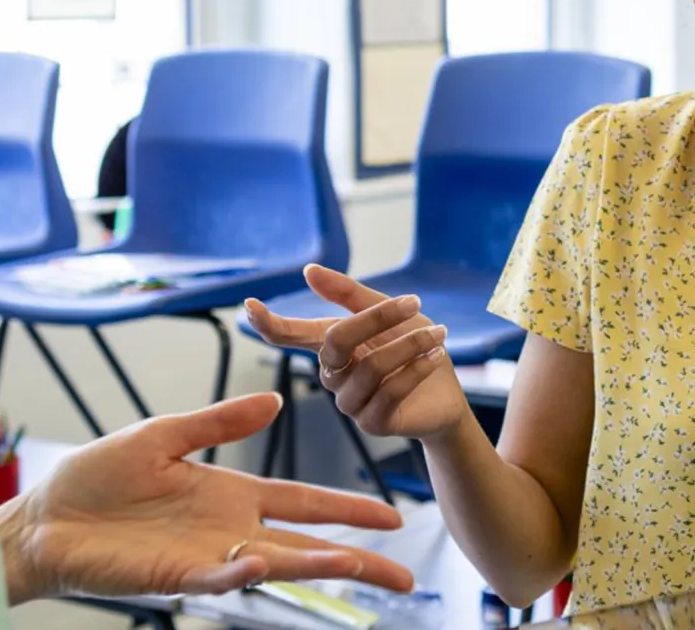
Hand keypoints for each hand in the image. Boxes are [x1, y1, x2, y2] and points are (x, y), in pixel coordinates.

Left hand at [0, 392, 414, 603]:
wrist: (45, 517)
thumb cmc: (97, 478)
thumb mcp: (163, 435)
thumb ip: (219, 421)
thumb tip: (275, 402)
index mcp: (232, 494)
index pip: (304, 502)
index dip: (347, 510)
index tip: (393, 517)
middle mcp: (230, 530)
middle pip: (307, 546)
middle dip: (358, 559)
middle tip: (406, 574)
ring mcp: (207, 556)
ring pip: (276, 565)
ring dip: (317, 567)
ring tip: (359, 567)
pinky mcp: (175, 575)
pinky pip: (219, 576)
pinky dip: (243, 574)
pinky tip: (264, 565)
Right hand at [245, 264, 468, 439]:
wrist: (445, 394)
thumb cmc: (412, 348)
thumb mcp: (388, 313)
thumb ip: (349, 294)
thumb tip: (308, 271)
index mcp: (331, 346)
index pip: (291, 335)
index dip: (269, 323)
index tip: (249, 305)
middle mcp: (333, 375)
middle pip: (336, 342)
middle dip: (375, 319)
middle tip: (412, 302)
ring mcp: (349, 402)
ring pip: (370, 368)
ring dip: (409, 346)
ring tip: (438, 334)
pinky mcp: (372, 423)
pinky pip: (389, 393)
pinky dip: (415, 370)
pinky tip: (435, 356)